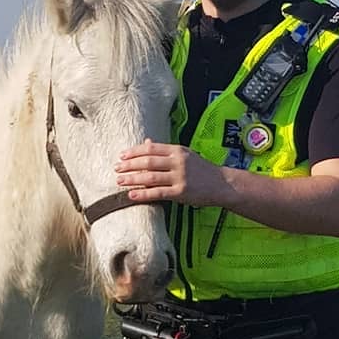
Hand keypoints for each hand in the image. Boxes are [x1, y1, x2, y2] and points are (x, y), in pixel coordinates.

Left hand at [115, 139, 229, 206]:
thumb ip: (165, 151)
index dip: (134, 152)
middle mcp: (178, 162)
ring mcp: (180, 177)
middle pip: (148, 161)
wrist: (222, 184)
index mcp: (177, 150)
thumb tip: (146, 142)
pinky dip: (143, 194)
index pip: (151, 148)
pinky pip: (158, 192)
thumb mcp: (185, 155)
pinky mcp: (181, 192)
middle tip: (117, 168)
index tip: (121, 155)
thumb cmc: (201, 170)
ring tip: (120, 181)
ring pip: (150, 176)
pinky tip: (131, 195)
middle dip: (130, 165)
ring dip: (132, 178)